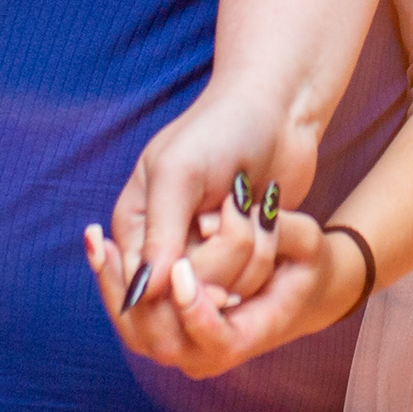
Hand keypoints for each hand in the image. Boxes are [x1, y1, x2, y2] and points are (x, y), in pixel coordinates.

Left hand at [89, 208, 355, 377]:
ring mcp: (183, 346)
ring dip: (115, 287)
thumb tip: (235, 218)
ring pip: (136, 330)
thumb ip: (280, 230)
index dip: (194, 310)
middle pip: (162, 340)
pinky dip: (114, 282)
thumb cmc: (305, 263)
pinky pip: (132, 314)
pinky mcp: (165, 328)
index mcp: (248, 337)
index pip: (214, 340)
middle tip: (120, 251)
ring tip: (99, 243)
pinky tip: (99, 244)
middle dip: (138, 298)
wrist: (295, 286)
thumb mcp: (307, 241)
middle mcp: (209, 353)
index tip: (181, 270)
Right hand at [96, 83, 307, 346]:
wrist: (279, 113)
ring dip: (250, 248)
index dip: (179, 280)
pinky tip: (266, 216)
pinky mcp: (241, 262)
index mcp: (133, 228)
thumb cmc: (221, 129)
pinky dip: (266, 252)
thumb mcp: (180, 172)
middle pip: (187, 298)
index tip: (209, 227)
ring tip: (250, 202)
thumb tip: (143, 295)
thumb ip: (160, 234)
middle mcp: (165, 251)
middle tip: (235, 204)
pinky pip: (252, 287)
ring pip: (225, 294)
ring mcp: (205, 258)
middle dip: (223, 255)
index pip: (140, 293)